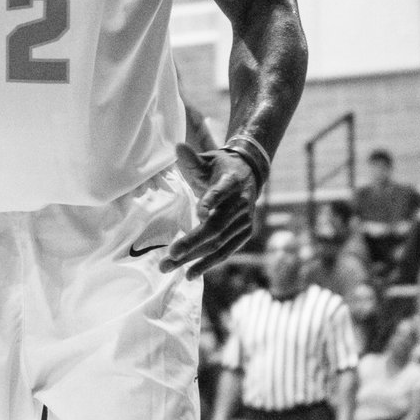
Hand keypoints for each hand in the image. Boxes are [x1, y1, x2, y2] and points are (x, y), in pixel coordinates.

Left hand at [160, 149, 257, 278]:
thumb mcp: (207, 160)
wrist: (250, 174)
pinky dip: (209, 263)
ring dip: (194, 257)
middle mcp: (241, 203)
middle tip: (170, 254)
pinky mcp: (244, 233)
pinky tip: (191, 273)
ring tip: (169, 266)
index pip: (222, 191)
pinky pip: (225, 251)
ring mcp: (244, 221)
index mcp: (232, 181)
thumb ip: (192, 158)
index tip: (200, 210)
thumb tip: (177, 146)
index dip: (212, 199)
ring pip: (218, 243)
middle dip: (193, 242)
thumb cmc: (221, 168)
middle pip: (216, 226)